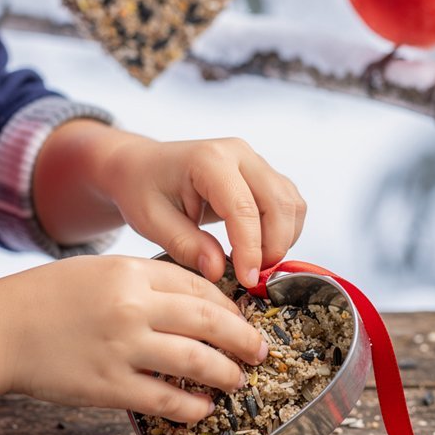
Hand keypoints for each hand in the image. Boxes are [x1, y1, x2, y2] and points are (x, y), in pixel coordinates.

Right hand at [0, 255, 268, 422]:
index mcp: (132, 273)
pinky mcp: (108, 386)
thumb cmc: (49, 298)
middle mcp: (132, 307)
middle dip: (243, 338)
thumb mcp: (101, 271)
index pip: (198, 286)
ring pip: (195, 361)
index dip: (228, 305)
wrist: (2, 330)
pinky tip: (203, 408)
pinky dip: (191, 406)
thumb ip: (147, 282)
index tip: (242, 317)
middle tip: (260, 350)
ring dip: (226, 373)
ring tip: (238, 380)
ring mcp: (121, 348)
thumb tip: (195, 301)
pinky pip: (164, 399)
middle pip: (208, 321)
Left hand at [98, 134, 306, 286]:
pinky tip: (261, 249)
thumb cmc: (143, 190)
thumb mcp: (152, 222)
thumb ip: (186, 245)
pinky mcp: (264, 174)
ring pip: (291, 203)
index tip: (247, 280)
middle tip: (253, 278)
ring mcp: (255, 161)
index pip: (244, 208)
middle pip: (279, 203)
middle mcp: (239, 153)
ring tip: (255, 265)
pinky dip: (284, 230)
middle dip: (273, 246)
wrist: (142, 167)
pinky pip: (290, 203)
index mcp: (209, 160)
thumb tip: (219, 272)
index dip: (250, 249)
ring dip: (283, 239)